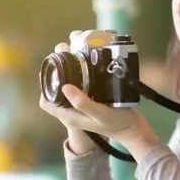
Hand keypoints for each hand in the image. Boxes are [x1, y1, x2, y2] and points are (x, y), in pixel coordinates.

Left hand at [39, 30, 155, 145]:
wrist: (133, 128)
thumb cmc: (117, 123)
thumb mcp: (100, 114)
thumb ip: (83, 103)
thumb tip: (64, 87)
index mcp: (70, 116)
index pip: (46, 102)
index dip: (45, 86)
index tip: (53, 68)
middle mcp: (72, 110)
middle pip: (55, 90)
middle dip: (57, 71)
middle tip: (66, 52)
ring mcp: (81, 104)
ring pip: (67, 85)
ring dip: (68, 69)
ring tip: (74, 51)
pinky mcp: (90, 99)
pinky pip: (79, 84)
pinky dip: (80, 73)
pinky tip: (87, 62)